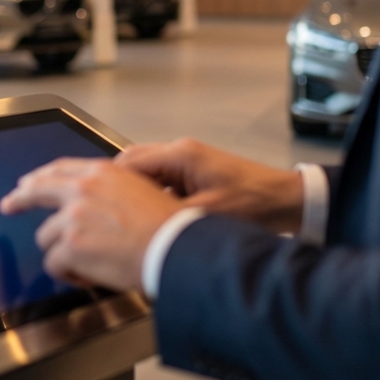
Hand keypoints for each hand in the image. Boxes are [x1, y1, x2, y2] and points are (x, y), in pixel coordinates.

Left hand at [0, 158, 182, 291]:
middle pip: (37, 190)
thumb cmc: (165, 226)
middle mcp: (82, 189)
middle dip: (20, 198)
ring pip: (46, 237)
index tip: (27, 183)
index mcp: (101, 173)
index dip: (40, 177)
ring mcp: (72, 217)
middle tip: (9, 205)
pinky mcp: (70, 245)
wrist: (172, 248)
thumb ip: (109, 190)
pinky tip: (87, 276)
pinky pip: (54, 264)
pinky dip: (68, 274)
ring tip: (87, 263)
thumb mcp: (138, 190)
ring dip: (62, 253)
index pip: (60, 169)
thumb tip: (90, 202)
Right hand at [117, 138, 304, 233]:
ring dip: (131, 191)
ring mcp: (186, 160)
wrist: (285, 199)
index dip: (108, 184)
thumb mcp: (206, 215)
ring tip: (120, 216)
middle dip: (114, 186)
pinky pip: (159, 178)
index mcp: (180, 155)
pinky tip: (145, 215)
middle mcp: (179, 151)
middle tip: (102, 212)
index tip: (94, 204)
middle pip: (131, 162)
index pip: (128, 163)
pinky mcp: (192, 171)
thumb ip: (168, 215)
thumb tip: (136, 227)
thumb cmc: (253, 204)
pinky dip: (147, 194)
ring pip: (144, 170)